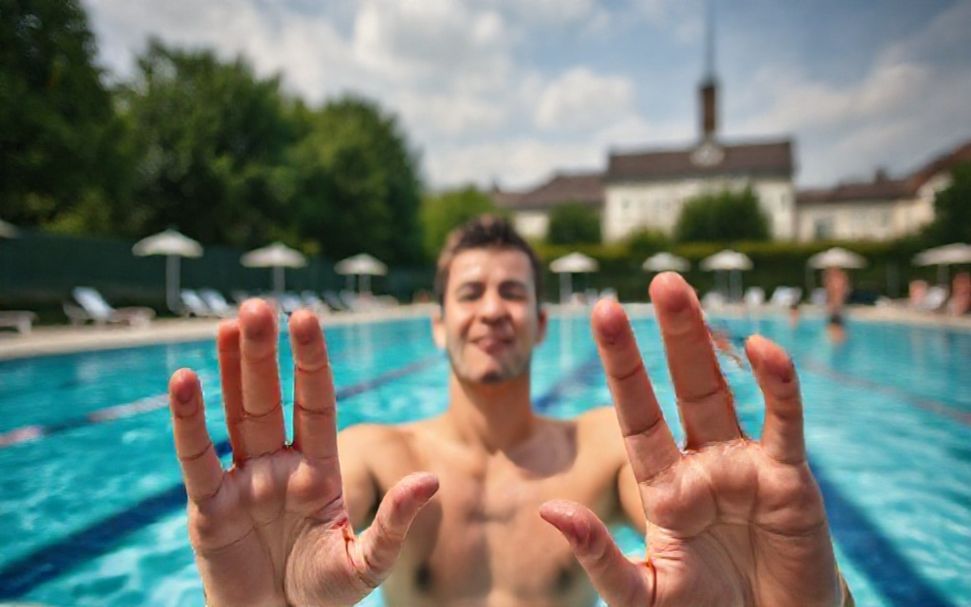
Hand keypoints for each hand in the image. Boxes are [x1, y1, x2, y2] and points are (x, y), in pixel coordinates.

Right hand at [168, 300, 437, 605]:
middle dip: (267, 354)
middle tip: (260, 306)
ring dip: (232, 370)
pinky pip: (197, 458)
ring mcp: (243, 481)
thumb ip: (396, 522)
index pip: (315, 402)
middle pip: (271, 397)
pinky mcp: (209, 508)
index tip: (306, 318)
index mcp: (318, 468)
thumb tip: (433, 480)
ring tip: (229, 325)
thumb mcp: (367, 563)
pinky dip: (189, 421)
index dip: (310, 361)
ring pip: (235, 414)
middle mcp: (279, 464)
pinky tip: (184, 380)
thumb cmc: (324, 596)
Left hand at [540, 273, 842, 605]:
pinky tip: (760, 348)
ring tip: (681, 290)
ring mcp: (746, 465)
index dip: (621, 363)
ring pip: (724, 389)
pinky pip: (784, 423)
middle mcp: (703, 463)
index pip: (637, 413)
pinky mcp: (789, 479)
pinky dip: (778, 386)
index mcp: (663, 485)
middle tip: (659, 279)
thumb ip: (597, 556)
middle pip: (683, 386)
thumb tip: (548, 513)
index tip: (601, 311)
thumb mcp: (640, 594)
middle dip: (670, 334)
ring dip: (705, 339)